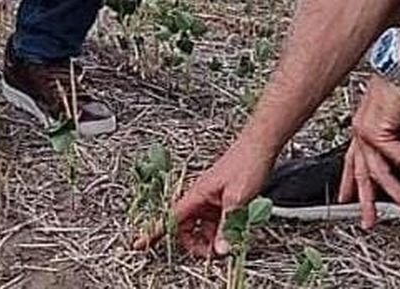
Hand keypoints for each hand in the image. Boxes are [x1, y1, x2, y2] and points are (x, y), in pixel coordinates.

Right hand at [135, 139, 273, 257]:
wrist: (260, 146)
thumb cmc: (246, 162)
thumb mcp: (237, 198)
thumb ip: (228, 225)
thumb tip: (221, 248)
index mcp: (197, 193)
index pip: (170, 217)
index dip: (153, 231)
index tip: (140, 243)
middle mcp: (201, 196)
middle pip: (185, 226)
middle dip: (194, 242)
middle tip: (211, 253)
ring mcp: (212, 198)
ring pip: (202, 225)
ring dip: (210, 237)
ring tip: (226, 243)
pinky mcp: (223, 199)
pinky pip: (215, 220)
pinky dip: (221, 229)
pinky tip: (234, 231)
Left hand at [338, 75, 399, 228]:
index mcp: (364, 129)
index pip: (353, 161)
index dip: (351, 182)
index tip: (348, 199)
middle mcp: (360, 131)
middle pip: (361, 173)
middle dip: (366, 200)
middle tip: (369, 222)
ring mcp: (365, 130)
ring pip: (380, 172)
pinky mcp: (377, 128)